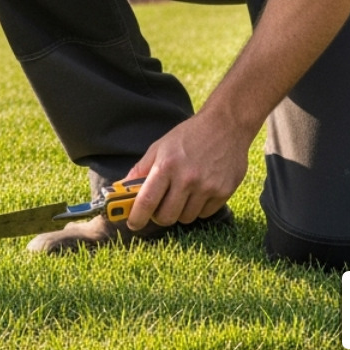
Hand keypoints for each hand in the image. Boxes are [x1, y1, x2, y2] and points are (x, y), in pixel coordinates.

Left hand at [125, 111, 249, 230]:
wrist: (226, 125)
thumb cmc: (189, 135)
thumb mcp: (160, 146)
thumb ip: (141, 169)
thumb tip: (122, 188)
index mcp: (166, 166)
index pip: (147, 201)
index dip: (137, 217)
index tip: (133, 223)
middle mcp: (187, 178)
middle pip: (166, 216)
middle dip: (159, 216)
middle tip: (159, 207)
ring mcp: (207, 187)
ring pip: (186, 218)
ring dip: (180, 211)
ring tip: (182, 194)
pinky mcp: (223, 191)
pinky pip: (205, 214)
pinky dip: (198, 208)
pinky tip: (199, 191)